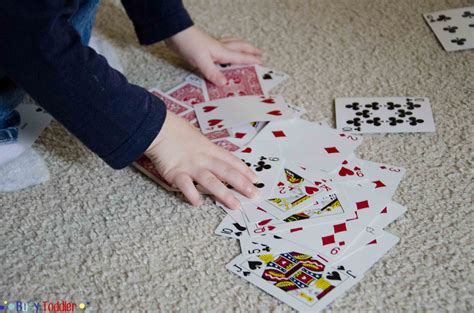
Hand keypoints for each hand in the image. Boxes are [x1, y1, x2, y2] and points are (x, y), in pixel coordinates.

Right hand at [145, 111, 259, 208]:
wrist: (158, 127)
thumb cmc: (176, 130)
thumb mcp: (197, 137)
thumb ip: (206, 149)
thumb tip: (214, 158)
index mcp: (210, 148)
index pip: (232, 161)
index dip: (245, 171)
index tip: (256, 180)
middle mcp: (204, 158)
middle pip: (227, 172)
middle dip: (242, 184)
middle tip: (254, 195)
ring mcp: (191, 166)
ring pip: (211, 181)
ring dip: (225, 194)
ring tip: (235, 205)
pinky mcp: (176, 172)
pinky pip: (186, 186)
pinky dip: (193, 195)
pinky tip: (199, 203)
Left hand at [166, 26, 262, 85]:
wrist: (175, 32)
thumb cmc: (189, 44)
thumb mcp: (201, 61)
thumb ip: (213, 73)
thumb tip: (225, 83)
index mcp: (222, 52)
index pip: (241, 57)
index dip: (251, 60)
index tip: (262, 62)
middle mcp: (220, 47)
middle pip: (240, 47)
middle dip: (251, 51)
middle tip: (260, 53)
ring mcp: (213, 45)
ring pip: (232, 44)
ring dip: (242, 46)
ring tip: (247, 49)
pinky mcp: (205, 46)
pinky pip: (223, 46)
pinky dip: (229, 47)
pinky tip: (225, 50)